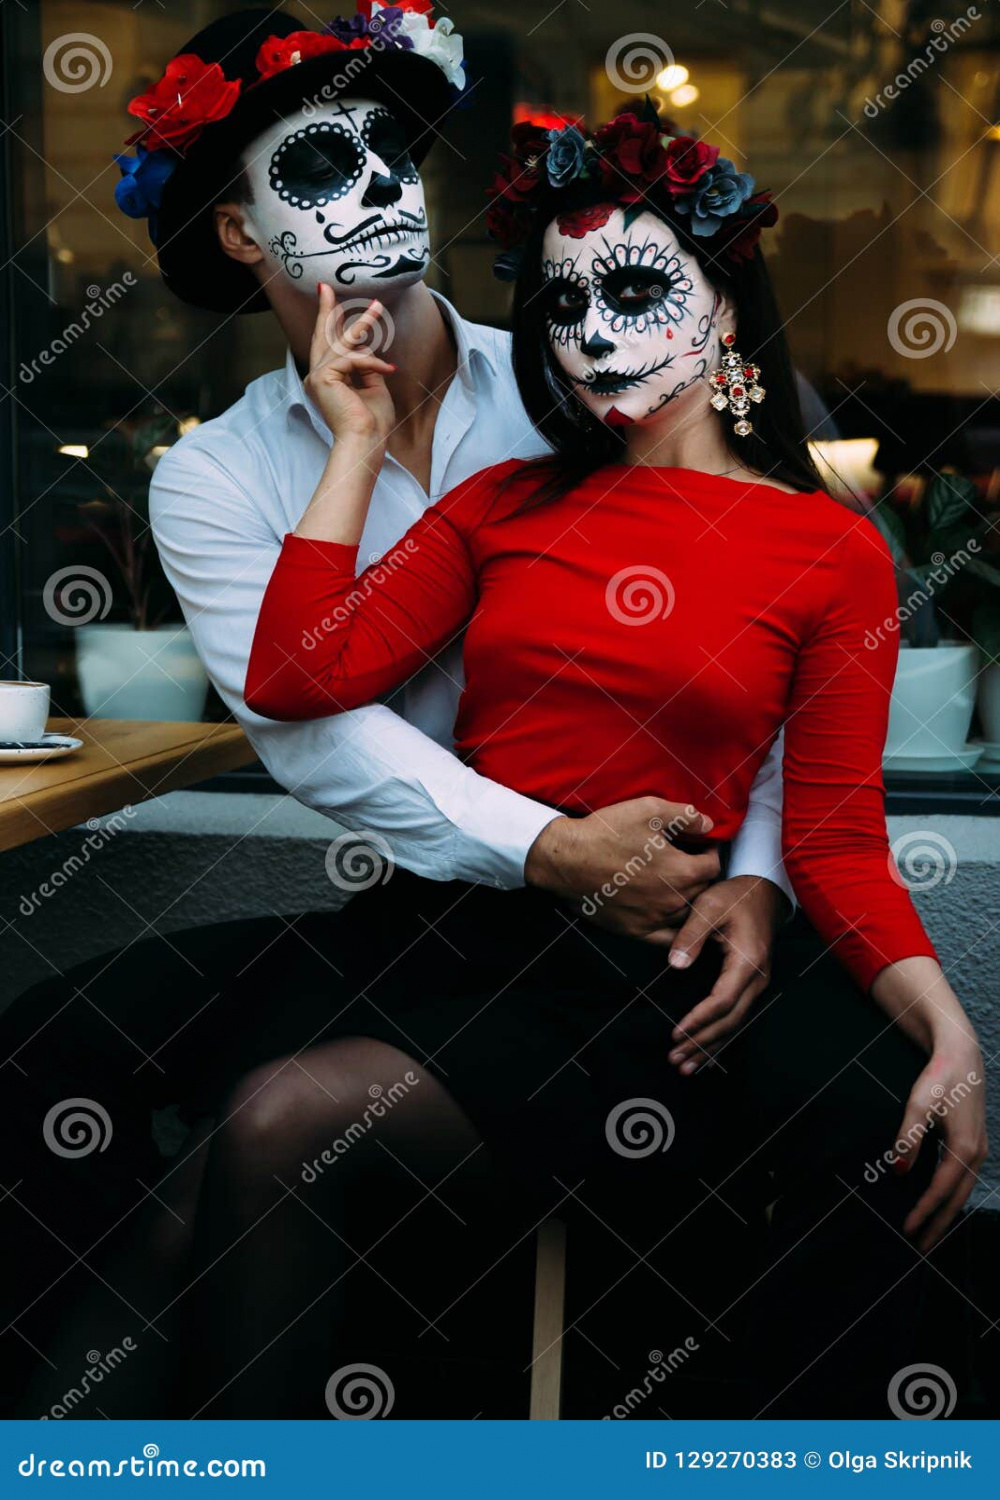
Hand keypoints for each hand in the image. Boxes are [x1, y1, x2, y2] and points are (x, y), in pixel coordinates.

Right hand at [304, 283, 395, 461]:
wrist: (365, 442)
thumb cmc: (372, 423)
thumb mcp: (373, 387)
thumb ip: (367, 367)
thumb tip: (367, 350)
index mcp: (326, 382)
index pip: (327, 347)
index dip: (328, 323)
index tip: (330, 301)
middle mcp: (316, 378)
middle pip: (322, 337)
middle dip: (326, 310)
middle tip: (326, 287)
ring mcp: (316, 377)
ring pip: (341, 342)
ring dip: (363, 324)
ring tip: (378, 306)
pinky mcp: (322, 378)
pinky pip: (351, 358)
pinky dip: (371, 362)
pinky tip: (388, 370)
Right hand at [525, 797, 720, 938]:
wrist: (566, 861)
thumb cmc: (607, 832)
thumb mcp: (648, 810)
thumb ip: (684, 816)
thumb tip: (708, 824)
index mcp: (682, 871)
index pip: (714, 866)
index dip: (710, 852)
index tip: (701, 846)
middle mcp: (673, 900)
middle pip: (704, 891)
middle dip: (700, 876)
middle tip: (689, 862)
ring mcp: (654, 919)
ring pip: (688, 914)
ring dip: (689, 899)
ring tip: (678, 885)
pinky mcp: (635, 931)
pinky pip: (667, 937)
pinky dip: (674, 927)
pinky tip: (669, 913)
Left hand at [666, 876, 788, 1072]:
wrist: (763, 894)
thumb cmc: (734, 898)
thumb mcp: (709, 907)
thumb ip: (690, 935)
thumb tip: (676, 966)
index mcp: (747, 963)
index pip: (722, 1001)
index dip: (699, 1020)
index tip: (676, 1033)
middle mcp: (757, 980)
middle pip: (729, 1021)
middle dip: (701, 1043)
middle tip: (674, 1058)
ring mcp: (757, 986)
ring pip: (734, 1025)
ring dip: (710, 1048)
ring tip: (685, 1066)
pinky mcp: (751, 987)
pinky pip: (736, 1019)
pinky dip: (719, 1038)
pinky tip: (704, 1053)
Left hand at [896, 1042, 987, 1251]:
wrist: (960, 1053)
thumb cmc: (939, 1077)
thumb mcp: (919, 1103)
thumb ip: (908, 1136)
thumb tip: (900, 1170)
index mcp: (964, 1147)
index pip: (941, 1189)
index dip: (925, 1211)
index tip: (908, 1229)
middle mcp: (977, 1153)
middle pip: (957, 1199)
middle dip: (939, 1224)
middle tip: (920, 1248)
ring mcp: (980, 1149)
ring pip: (962, 1190)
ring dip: (946, 1212)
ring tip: (929, 1233)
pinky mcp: (975, 1143)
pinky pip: (963, 1178)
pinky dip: (951, 1196)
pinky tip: (938, 1202)